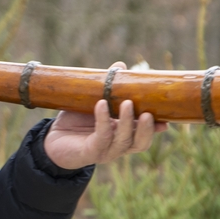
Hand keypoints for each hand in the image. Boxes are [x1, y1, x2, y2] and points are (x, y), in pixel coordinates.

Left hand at [43, 62, 164, 169]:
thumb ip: (109, 87)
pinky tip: (101, 105)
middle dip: (146, 129)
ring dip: (127, 122)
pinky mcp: (90, 152)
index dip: (156, 128)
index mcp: (124, 135)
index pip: (144, 135)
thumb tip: (121, 66)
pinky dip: (103, 120)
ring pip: (123, 141)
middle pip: (139, 143)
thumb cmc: (76, 120)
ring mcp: (105, 151)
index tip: (166, 120)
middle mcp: (118, 145)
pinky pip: (101, 137)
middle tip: (148, 112)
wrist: (52, 139)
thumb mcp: (95, 100)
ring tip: (127, 103)